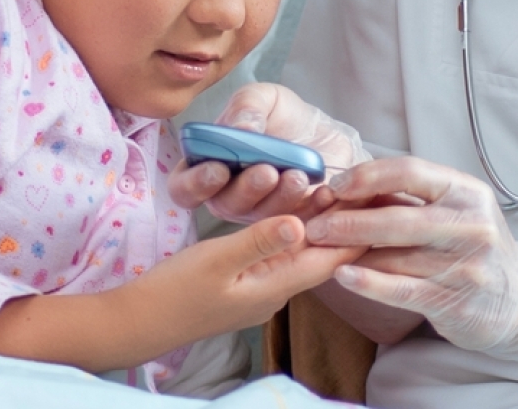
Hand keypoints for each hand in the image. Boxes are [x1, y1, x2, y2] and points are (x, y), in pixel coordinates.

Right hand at [127, 215, 365, 354]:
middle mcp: (273, 292)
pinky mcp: (244, 286)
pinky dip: (294, 236)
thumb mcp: (216, 260)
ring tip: (337, 196)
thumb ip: (259, 241)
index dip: (354, 234)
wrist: (137, 323)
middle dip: (341, 227)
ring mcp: (258, 291)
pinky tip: (296, 217)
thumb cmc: (174, 291)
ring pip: (299, 256)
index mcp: (273, 287)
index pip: (327, 260)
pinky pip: (280, 258)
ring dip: (318, 228)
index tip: (379, 208)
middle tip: (365, 194)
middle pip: (318, 257)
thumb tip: (301, 224)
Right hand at [168, 82, 371, 222]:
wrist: (323, 132)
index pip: (184, 187)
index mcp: (208, 166)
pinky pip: (297, 225)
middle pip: (224, 205)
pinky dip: (310, 209)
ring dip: (279, 198)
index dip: (196, 183)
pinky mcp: (291, 223)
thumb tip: (239, 129)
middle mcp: (228, 195)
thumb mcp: (263, 98)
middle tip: (266, 172)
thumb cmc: (282, 116)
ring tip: (297, 176)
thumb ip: (246, 107)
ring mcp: (258, 214)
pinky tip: (322, 190)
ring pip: (261, 218)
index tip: (219, 169)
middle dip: (246, 189)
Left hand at [304, 157, 517, 362]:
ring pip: (395, 256)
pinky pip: (402, 290)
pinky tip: (342, 275)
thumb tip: (343, 188)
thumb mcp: (451, 209)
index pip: (410, 171)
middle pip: (398, 218)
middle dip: (348, 219)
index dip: (366, 176)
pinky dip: (368, 282)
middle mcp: (471, 225)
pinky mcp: (456, 302)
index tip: (334, 185)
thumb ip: (406, 198)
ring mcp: (466, 266)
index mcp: (467, 192)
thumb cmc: (471, 244)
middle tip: (313, 223)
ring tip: (318, 248)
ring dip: (349, 252)